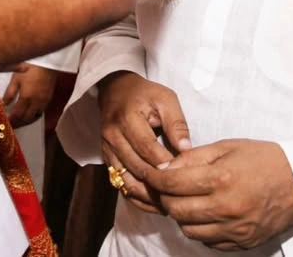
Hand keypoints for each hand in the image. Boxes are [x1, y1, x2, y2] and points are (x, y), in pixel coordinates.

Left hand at [2, 63, 56, 127]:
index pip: (17, 115)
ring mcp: (43, 101)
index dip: (11, 120)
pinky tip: (29, 112)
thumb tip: (3, 104)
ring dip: (26, 121)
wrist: (46, 63)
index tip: (6, 121)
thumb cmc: (31, 68)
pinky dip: (34, 115)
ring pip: (34, 117)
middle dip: (18, 123)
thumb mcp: (16, 79)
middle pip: (26, 119)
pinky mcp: (48, 99)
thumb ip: (9, 93)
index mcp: (26, 97)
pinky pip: (40, 112)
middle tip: (11, 123)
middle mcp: (36, 102)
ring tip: (19, 120)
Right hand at [98, 71, 191, 214]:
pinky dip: (136, 195)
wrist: (116, 90)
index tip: (182, 173)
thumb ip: (176, 124)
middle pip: (136, 167)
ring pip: (125, 181)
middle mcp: (112, 136)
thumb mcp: (165, 99)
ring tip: (169, 202)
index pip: (146, 148)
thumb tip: (187, 150)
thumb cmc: (144, 94)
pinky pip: (119, 184)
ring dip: (147, 194)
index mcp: (127, 118)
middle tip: (180, 193)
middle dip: (158, 182)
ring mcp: (106, 150)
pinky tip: (154, 201)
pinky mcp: (106, 159)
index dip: (164, 163)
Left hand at [146, 139, 292, 250]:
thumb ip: (193, 158)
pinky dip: (200, 229)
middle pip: (176, 209)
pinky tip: (205, 213)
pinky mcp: (243, 242)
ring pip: (188, 229)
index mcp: (221, 178)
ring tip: (187, 199)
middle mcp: (226, 207)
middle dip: (164, 197)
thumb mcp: (227, 147)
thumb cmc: (264, 159)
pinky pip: (208, 242)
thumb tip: (165, 168)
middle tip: (166, 187)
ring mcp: (235, 229)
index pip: (172, 184)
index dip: (154, 178)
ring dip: (181, 215)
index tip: (150, 173)